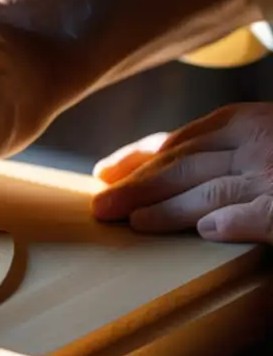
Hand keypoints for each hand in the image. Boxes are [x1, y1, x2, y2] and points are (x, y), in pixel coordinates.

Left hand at [91, 103, 272, 241]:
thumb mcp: (263, 133)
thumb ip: (222, 146)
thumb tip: (161, 158)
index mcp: (244, 123)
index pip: (177, 141)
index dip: (135, 159)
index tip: (102, 173)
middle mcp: (254, 144)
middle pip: (182, 166)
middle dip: (136, 186)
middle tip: (100, 206)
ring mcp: (272, 175)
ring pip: (209, 192)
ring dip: (167, 209)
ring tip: (134, 223)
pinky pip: (256, 214)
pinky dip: (229, 221)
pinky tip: (205, 231)